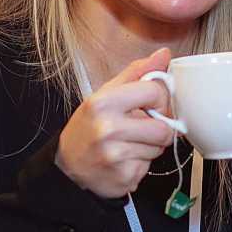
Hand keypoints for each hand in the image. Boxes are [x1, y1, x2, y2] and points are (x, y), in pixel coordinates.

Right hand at [55, 48, 175, 198]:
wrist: (67, 167)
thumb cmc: (88, 127)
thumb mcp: (105, 94)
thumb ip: (137, 73)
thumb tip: (163, 54)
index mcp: (104, 103)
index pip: (155, 92)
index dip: (160, 99)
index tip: (151, 104)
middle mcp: (108, 129)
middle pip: (164, 128)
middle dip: (158, 128)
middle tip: (140, 128)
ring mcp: (116, 156)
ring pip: (160, 148)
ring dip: (150, 146)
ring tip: (129, 144)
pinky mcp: (124, 177)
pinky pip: (150, 166)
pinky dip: (142, 163)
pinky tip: (125, 159)